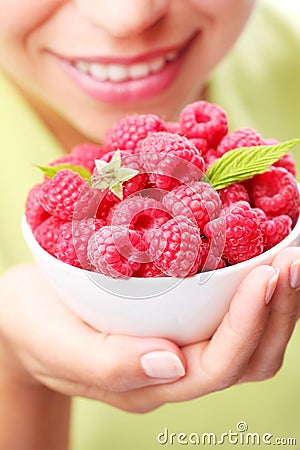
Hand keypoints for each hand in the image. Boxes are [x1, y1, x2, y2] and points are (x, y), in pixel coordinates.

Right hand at [0, 246, 298, 414]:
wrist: (27, 311)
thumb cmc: (36, 330)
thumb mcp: (59, 346)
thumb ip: (109, 365)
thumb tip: (171, 366)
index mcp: (153, 380)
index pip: (219, 365)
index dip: (250, 323)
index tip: (268, 274)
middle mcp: (178, 364)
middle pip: (250, 355)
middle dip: (279, 310)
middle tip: (293, 258)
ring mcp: (182, 338)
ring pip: (249, 334)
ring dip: (277, 298)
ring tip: (291, 252)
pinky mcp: (179, 313)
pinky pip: (228, 306)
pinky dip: (254, 282)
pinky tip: (261, 249)